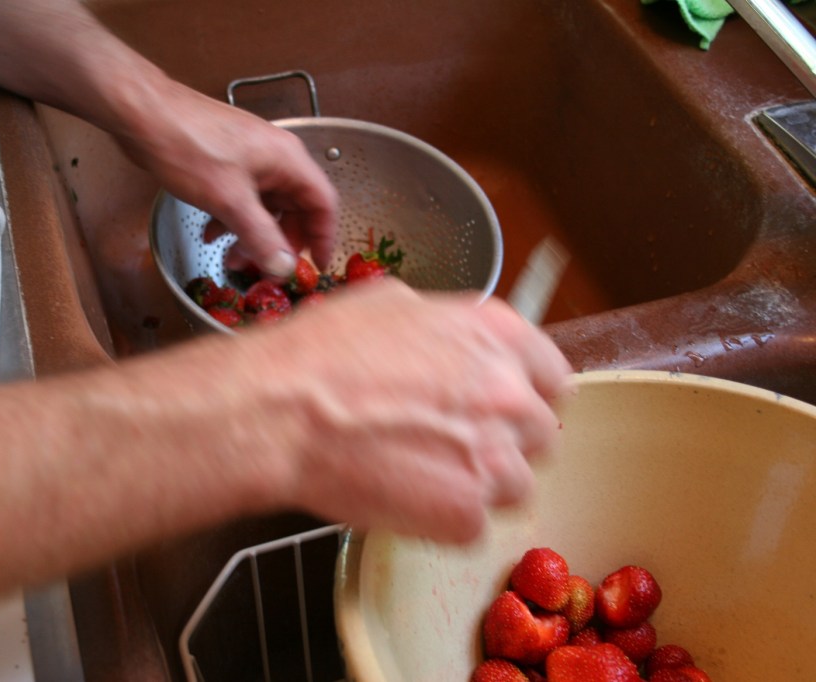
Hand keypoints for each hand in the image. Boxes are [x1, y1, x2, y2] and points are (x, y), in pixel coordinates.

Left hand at [114, 80, 338, 274]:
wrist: (142, 113)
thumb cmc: (188, 147)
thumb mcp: (229, 200)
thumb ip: (260, 237)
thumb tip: (284, 268)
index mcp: (288, 160)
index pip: (323, 203)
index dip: (324, 237)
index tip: (318, 267)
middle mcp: (275, 158)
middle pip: (295, 207)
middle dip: (281, 242)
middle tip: (268, 269)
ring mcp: (250, 159)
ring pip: (265, 207)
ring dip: (252, 236)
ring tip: (233, 261)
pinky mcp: (227, 163)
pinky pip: (242, 199)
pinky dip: (232, 221)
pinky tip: (212, 236)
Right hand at [238, 279, 572, 541]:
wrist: (279, 412)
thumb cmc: (319, 354)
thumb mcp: (390, 304)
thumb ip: (446, 327)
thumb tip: (454, 343)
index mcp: (497, 336)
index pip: (552, 377)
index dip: (525, 395)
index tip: (501, 410)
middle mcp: (509, 394)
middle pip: (537, 435)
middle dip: (501, 442)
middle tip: (447, 445)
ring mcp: (493, 458)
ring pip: (514, 486)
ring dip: (476, 485)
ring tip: (418, 475)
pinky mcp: (466, 514)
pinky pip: (471, 525)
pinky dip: (440, 520)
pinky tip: (399, 497)